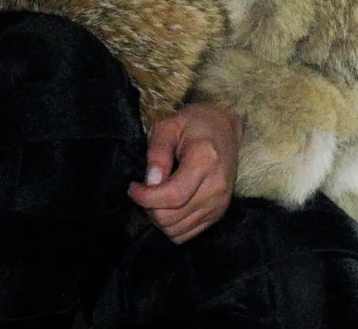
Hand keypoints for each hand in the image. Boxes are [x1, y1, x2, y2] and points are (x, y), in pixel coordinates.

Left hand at [128, 101, 241, 243]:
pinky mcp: (218, 214)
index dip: (147, 197)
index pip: (173, 195)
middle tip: (143, 190)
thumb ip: (157, 152)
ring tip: (155, 196)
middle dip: (149, 208)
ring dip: (159, 218)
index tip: (133, 187)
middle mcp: (216, 187)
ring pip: (178, 230)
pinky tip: (168, 205)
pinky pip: (187, 234)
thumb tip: (150, 182)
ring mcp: (219, 204)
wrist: (225, 128)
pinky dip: (172, 225)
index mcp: (205, 160)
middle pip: (173, 217)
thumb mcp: (169, 125)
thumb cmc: (194, 123)